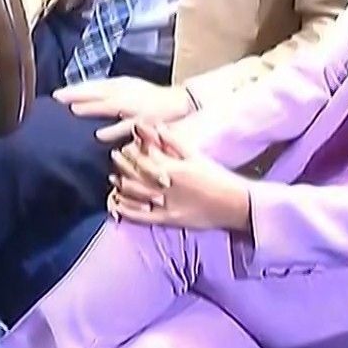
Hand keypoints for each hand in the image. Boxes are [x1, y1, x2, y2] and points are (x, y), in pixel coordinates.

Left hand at [53, 77, 195, 144]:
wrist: (178, 103)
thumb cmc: (149, 98)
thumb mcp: (127, 89)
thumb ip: (107, 93)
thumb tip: (82, 98)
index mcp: (121, 84)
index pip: (94, 85)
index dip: (75, 88)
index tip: (56, 94)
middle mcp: (126, 92)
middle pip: (97, 91)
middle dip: (77, 94)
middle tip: (57, 98)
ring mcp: (134, 105)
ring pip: (109, 105)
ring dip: (92, 107)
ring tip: (74, 110)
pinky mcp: (143, 120)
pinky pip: (126, 126)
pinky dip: (113, 130)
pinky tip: (99, 135)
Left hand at [108, 123, 250, 232]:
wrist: (233, 203)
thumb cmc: (216, 176)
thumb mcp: (195, 155)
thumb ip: (173, 141)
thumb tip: (155, 127)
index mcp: (174, 168)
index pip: (144, 157)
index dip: (131, 151)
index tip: (125, 146)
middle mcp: (167, 187)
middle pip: (136, 175)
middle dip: (123, 165)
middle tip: (115, 157)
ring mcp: (166, 205)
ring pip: (136, 194)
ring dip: (122, 185)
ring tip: (113, 178)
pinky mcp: (168, 220)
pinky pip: (142, 216)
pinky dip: (127, 210)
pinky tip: (116, 203)